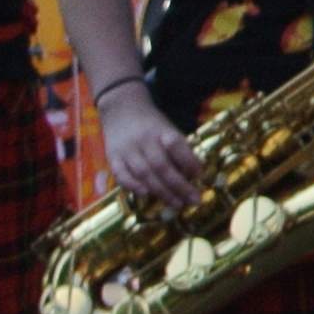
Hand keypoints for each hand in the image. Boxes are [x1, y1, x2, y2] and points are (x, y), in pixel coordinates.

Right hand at [99, 87, 202, 204]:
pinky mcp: (112, 157)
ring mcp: (127, 149)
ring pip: (143, 173)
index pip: (176, 145)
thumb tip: (196, 174)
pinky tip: (146, 195)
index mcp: (162, 131)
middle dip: (179, 186)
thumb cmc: (152, 126)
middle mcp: (144, 141)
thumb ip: (180, 149)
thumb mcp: (169, 130)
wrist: (121, 109)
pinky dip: (133, 186)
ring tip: (177, 204)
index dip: (189, 161)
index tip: (200, 176)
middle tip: (194, 200)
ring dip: (161, 191)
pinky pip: (121, 174)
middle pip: (161, 165)